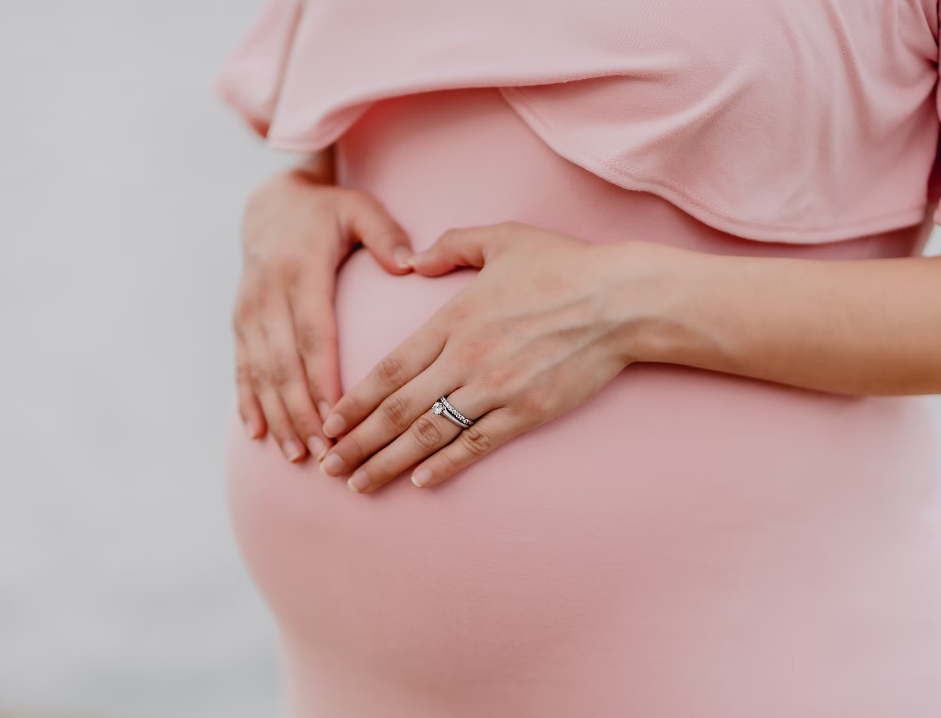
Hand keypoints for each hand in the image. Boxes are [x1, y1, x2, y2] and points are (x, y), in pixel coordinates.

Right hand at [234, 164, 413, 462]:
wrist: (270, 204)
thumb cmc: (326, 212)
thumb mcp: (358, 209)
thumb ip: (385, 235)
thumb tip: (411, 264)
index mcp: (301, 272)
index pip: (313, 335)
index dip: (321, 378)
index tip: (337, 415)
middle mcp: (269, 296)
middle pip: (284, 364)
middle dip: (302, 412)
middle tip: (324, 452)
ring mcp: (250, 313)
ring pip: (260, 373)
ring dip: (277, 416)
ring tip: (297, 454)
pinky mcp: (241, 323)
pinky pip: (241, 368)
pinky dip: (248, 402)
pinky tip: (257, 434)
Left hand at [317, 222, 652, 492]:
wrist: (621, 301)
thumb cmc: (563, 266)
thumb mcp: (503, 238)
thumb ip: (451, 245)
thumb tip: (414, 259)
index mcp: (453, 320)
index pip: (390, 369)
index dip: (355, 400)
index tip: (329, 422)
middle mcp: (466, 359)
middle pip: (398, 409)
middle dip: (357, 442)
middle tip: (327, 466)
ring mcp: (496, 389)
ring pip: (429, 434)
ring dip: (389, 463)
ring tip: (359, 484)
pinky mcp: (527, 412)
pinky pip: (477, 445)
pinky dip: (446, 465)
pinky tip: (420, 482)